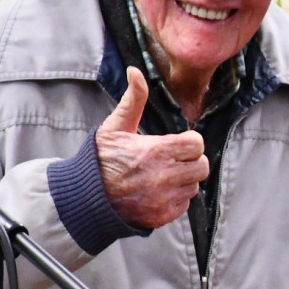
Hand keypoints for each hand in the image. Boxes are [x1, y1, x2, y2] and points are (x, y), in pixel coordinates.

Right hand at [95, 68, 208, 228]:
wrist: (87, 196)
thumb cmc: (101, 159)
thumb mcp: (116, 126)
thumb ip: (133, 100)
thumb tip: (135, 72)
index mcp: (157, 151)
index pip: (197, 145)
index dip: (189, 142)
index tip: (178, 143)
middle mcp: (165, 176)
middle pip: (202, 166)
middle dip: (190, 161)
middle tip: (174, 159)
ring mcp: (164, 199)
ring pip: (194, 186)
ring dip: (184, 180)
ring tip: (163, 175)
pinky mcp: (162, 216)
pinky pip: (184, 205)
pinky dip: (175, 198)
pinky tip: (158, 191)